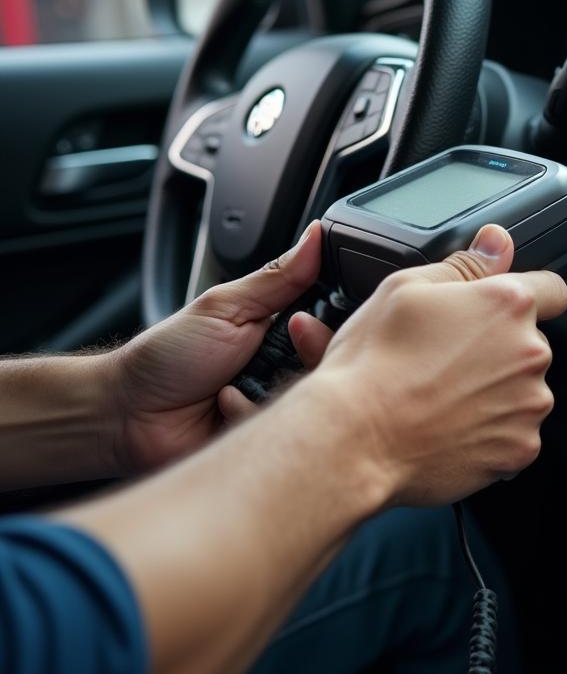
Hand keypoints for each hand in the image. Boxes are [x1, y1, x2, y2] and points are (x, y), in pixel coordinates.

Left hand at [110, 223, 322, 472]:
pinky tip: (224, 409)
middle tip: (269, 354)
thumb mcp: (226, 306)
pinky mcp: (267, 437)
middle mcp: (287, 368)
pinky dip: (249, 415)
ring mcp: (278, 404)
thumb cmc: (168, 356)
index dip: (327, 327)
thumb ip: (279, 276)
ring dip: (268, 390)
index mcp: (283, 331)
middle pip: (330, 363)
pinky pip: (284, 431)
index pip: (332, 325)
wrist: (127, 413)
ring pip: (311, 399)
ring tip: (230, 386)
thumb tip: (314, 235)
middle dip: (302, 357)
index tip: (305, 324)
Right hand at [291, 224, 566, 506]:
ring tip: (443, 396)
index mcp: (508, 304)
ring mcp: (529, 404)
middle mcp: (530, 352)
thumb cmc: (375, 364)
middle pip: (530, 343)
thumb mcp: (407, 288)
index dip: (524, 297)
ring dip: (497, 391)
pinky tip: (450, 425)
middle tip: (447, 359)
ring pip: (524, 390)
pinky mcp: (520, 448)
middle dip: (499, 348)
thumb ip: (466, 264)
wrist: (356, 439)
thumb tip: (497, 243)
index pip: (552, 290)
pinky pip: (515, 433)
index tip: (500, 312)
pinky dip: (491, 432)